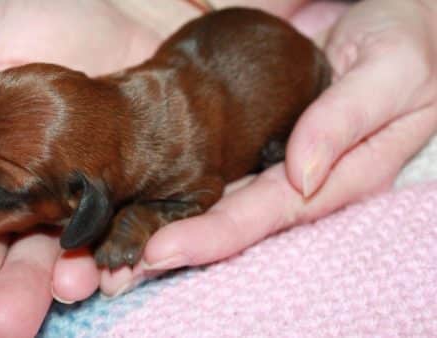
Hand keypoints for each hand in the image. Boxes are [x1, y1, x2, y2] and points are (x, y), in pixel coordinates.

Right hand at [0, 1, 161, 336]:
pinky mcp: (110, 199)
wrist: (141, 19)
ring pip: (35, 254)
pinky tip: (80, 283)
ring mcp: (62, 195)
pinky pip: (96, 239)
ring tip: (8, 320)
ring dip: (21, 289)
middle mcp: (11, 184)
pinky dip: (86, 265)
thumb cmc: (63, 17)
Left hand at [93, 0, 436, 294]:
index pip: (267, 214)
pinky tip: (125, 183)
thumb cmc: (406, 42)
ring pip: (205, 191)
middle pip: (227, 217)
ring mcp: (264, 149)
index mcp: (335, 176)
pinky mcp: (242, 124)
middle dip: (171, 244)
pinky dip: (161, 170)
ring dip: (155, 218)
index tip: (162, 252)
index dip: (215, 236)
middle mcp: (293, 173)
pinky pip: (201, 150)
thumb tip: (302, 175)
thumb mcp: (392, 74)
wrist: (388, 8)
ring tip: (104, 244)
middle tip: (113, 271)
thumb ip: (348, 122)